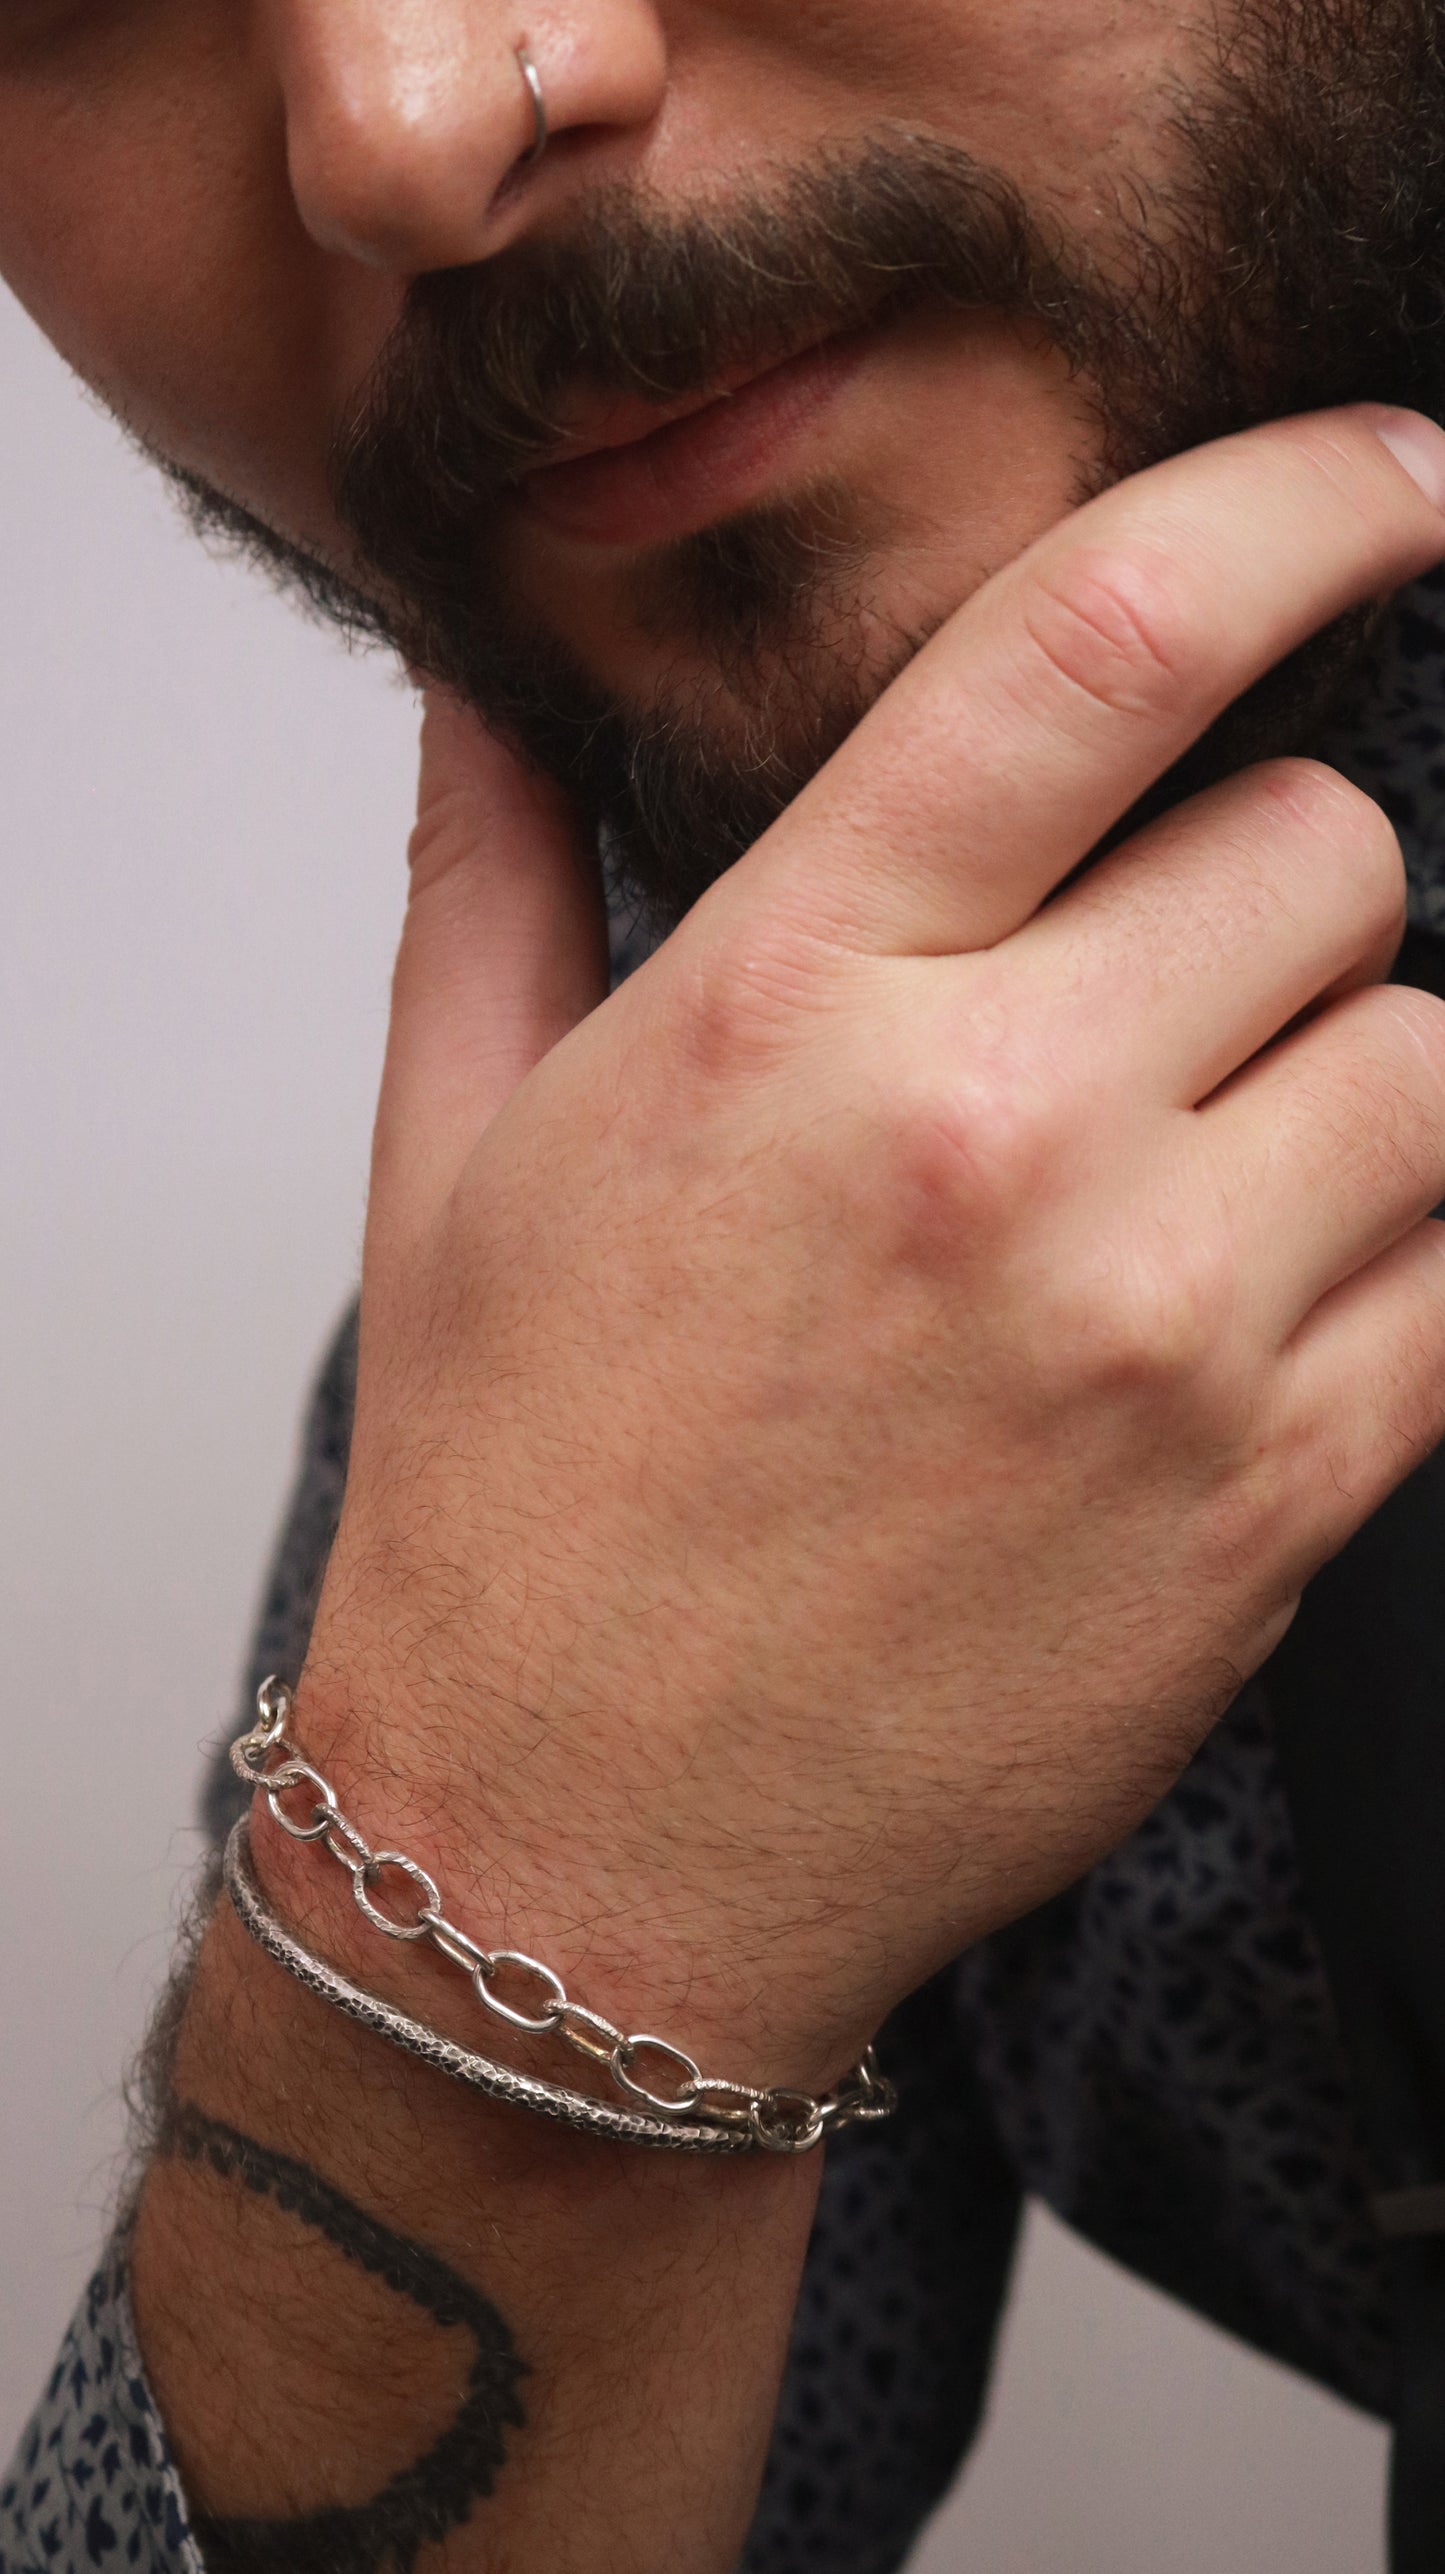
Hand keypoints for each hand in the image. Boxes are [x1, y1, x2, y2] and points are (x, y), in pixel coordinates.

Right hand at [274, 405, 1444, 2099]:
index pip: (1105, 639)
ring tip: (1196, 1167)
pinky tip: (1261, 1300)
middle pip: (1323, 846)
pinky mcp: (1272, 1495)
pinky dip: (1399, 1254)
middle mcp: (995, 1135)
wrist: (577, 1849)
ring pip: (1428, 1053)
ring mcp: (1160, 1326)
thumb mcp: (454, 1150)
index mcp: (787, 1004)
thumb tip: (487, 689)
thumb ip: (496, 874)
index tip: (1389, 485)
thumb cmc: (523, 1497)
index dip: (1302, 504)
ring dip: (1343, 1072)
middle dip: (1265, 885)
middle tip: (1147, 991)